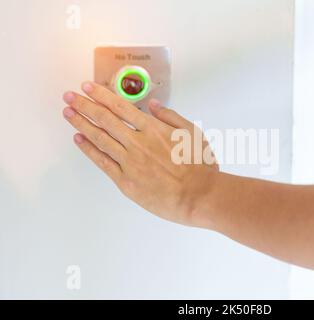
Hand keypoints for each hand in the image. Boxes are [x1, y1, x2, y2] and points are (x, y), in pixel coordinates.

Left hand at [62, 82, 218, 226]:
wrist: (198, 196)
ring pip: (100, 139)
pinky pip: (103, 162)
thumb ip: (171, 116)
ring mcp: (129, 162)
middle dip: (84, 105)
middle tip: (69, 96)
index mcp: (153, 129)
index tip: (87, 87)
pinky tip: (79, 139)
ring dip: (81, 123)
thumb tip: (153, 104)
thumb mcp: (193, 132)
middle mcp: (137, 143)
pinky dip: (89, 149)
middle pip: (105, 120)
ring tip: (68, 113)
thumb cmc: (199, 165)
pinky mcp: (125, 181)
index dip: (101, 95)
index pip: (121, 107)